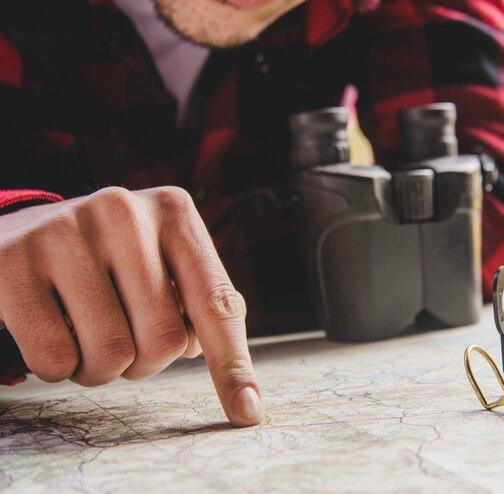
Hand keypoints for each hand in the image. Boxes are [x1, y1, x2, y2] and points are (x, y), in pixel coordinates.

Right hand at [0, 186, 262, 425]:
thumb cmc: (111, 262)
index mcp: (173, 211)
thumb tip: (241, 386)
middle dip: (146, 363)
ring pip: (110, 355)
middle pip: (163, 340)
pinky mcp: (12, 262)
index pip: (216, 303)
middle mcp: (123, 211)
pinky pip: (56, 359)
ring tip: (88, 335)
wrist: (23, 233)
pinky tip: (53, 331)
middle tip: (126, 341)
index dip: (232, 366)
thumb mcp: (164, 262)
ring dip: (102, 369)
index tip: (246, 414)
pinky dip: (59, 367)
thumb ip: (205, 305)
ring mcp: (64, 232)